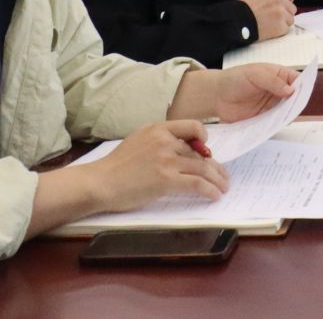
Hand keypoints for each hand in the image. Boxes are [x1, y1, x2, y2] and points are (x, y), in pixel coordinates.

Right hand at [87, 121, 228, 212]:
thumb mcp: (138, 141)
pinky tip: (214, 195)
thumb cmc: (115, 166)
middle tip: (223, 176)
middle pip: (199, 152)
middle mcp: (165, 140)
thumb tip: (182, 150)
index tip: (207, 152)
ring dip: (217, 179)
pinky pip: (197, 183)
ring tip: (223, 188)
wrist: (99, 182)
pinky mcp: (166, 179)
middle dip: (215, 167)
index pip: (192, 126)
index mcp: (158, 128)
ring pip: (202, 168)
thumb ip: (159, 141)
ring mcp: (166, 159)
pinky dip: (209, 189)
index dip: (204, 139)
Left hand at [211, 63, 296, 121]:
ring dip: (287, 115)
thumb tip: (291, 90)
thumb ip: (273, 81)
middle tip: (296, 109)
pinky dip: (276, 125)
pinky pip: (273, 123)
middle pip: (294, 98)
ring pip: (285, 112)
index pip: (297, 80)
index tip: (304, 94)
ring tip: (286, 119)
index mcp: (278, 76)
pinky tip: (275, 126)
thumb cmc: (234, 78)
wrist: (215, 95)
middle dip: (296, 103)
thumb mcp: (255, 74)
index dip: (303, 86)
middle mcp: (277, 91)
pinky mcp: (263, 119)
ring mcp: (271, 106)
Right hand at [242, 0, 298, 39]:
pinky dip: (279, 31)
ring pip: (290, 19)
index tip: (284, 3)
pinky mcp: (280, 26)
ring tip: (269, 23)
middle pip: (292, 7)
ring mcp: (281, 12)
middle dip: (285, 12)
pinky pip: (286, 29)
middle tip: (272, 16)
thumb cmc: (244, 7)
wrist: (236, 21)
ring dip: (282, 22)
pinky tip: (268, 29)